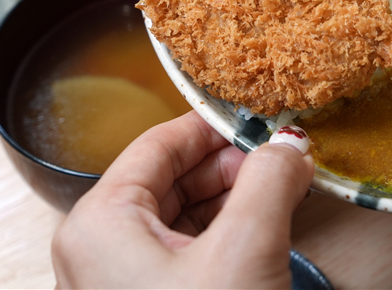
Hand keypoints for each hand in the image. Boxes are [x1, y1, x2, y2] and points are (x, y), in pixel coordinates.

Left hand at [52, 111, 314, 288]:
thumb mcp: (246, 248)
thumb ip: (270, 178)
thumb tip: (290, 142)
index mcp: (101, 222)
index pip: (161, 143)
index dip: (218, 125)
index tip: (267, 117)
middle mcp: (102, 248)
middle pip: (174, 177)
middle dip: (235, 164)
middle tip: (286, 158)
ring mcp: (124, 281)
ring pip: (186, 214)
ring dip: (238, 197)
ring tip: (284, 190)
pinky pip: (192, 250)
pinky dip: (232, 231)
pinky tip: (267, 228)